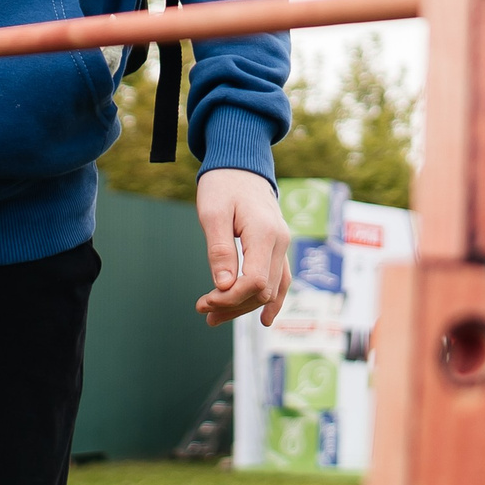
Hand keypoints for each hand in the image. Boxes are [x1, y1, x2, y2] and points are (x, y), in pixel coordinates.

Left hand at [193, 169, 289, 327]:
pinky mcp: (278, 247)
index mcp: (265, 233)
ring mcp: (282, 245)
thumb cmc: (223, 185)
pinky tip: (262, 319)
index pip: (255, 282)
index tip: (204, 301)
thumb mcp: (213, 213)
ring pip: (272, 290)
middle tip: (201, 309)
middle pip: (263, 290)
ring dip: (245, 307)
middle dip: (233, 305)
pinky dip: (270, 301)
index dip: (230, 298)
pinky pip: (280, 280)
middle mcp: (280, 242)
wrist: (241, 164)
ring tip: (214, 318)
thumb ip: (219, 250)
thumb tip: (223, 287)